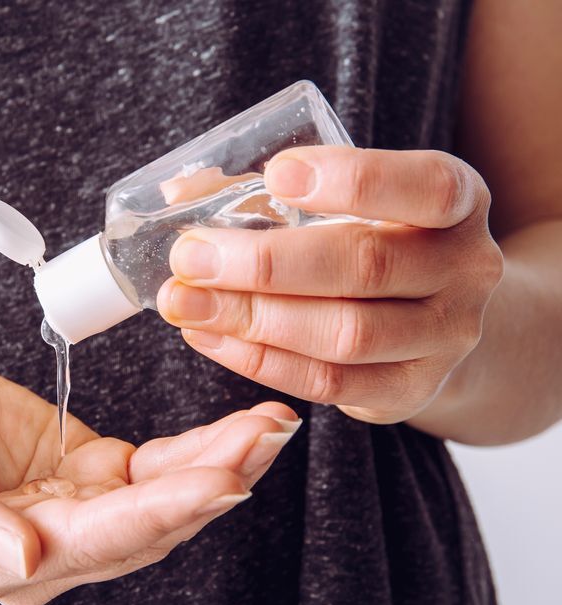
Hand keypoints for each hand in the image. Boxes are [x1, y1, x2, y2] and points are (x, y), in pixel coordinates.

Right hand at [0, 355, 298, 604]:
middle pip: (145, 528)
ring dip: (218, 466)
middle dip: (212, 483)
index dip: (160, 512)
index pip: (93, 543)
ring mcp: (70, 516)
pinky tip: (238, 430)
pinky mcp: (86, 479)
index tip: (223, 477)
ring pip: (161, 504)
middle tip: (270, 437)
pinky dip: (197, 452)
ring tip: (270, 426)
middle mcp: (43, 551)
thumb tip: (19, 557)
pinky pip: (154, 472)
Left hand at [157, 146, 504, 424]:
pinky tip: (209, 338)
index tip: (276, 174)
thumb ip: (272, 192)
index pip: (425, 188)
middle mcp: (465, 269)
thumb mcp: (351, 203)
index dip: (352, 180)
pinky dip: (260, 362)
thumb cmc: (375, 241)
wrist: (438, 320)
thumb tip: (178, 192)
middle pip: (365, 266)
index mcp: (458, 203)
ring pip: (344, 334)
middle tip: (190, 257)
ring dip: (252, 319)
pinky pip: (329, 383)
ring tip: (184, 304)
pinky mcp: (410, 390)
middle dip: (265, 264)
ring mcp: (445, 338)